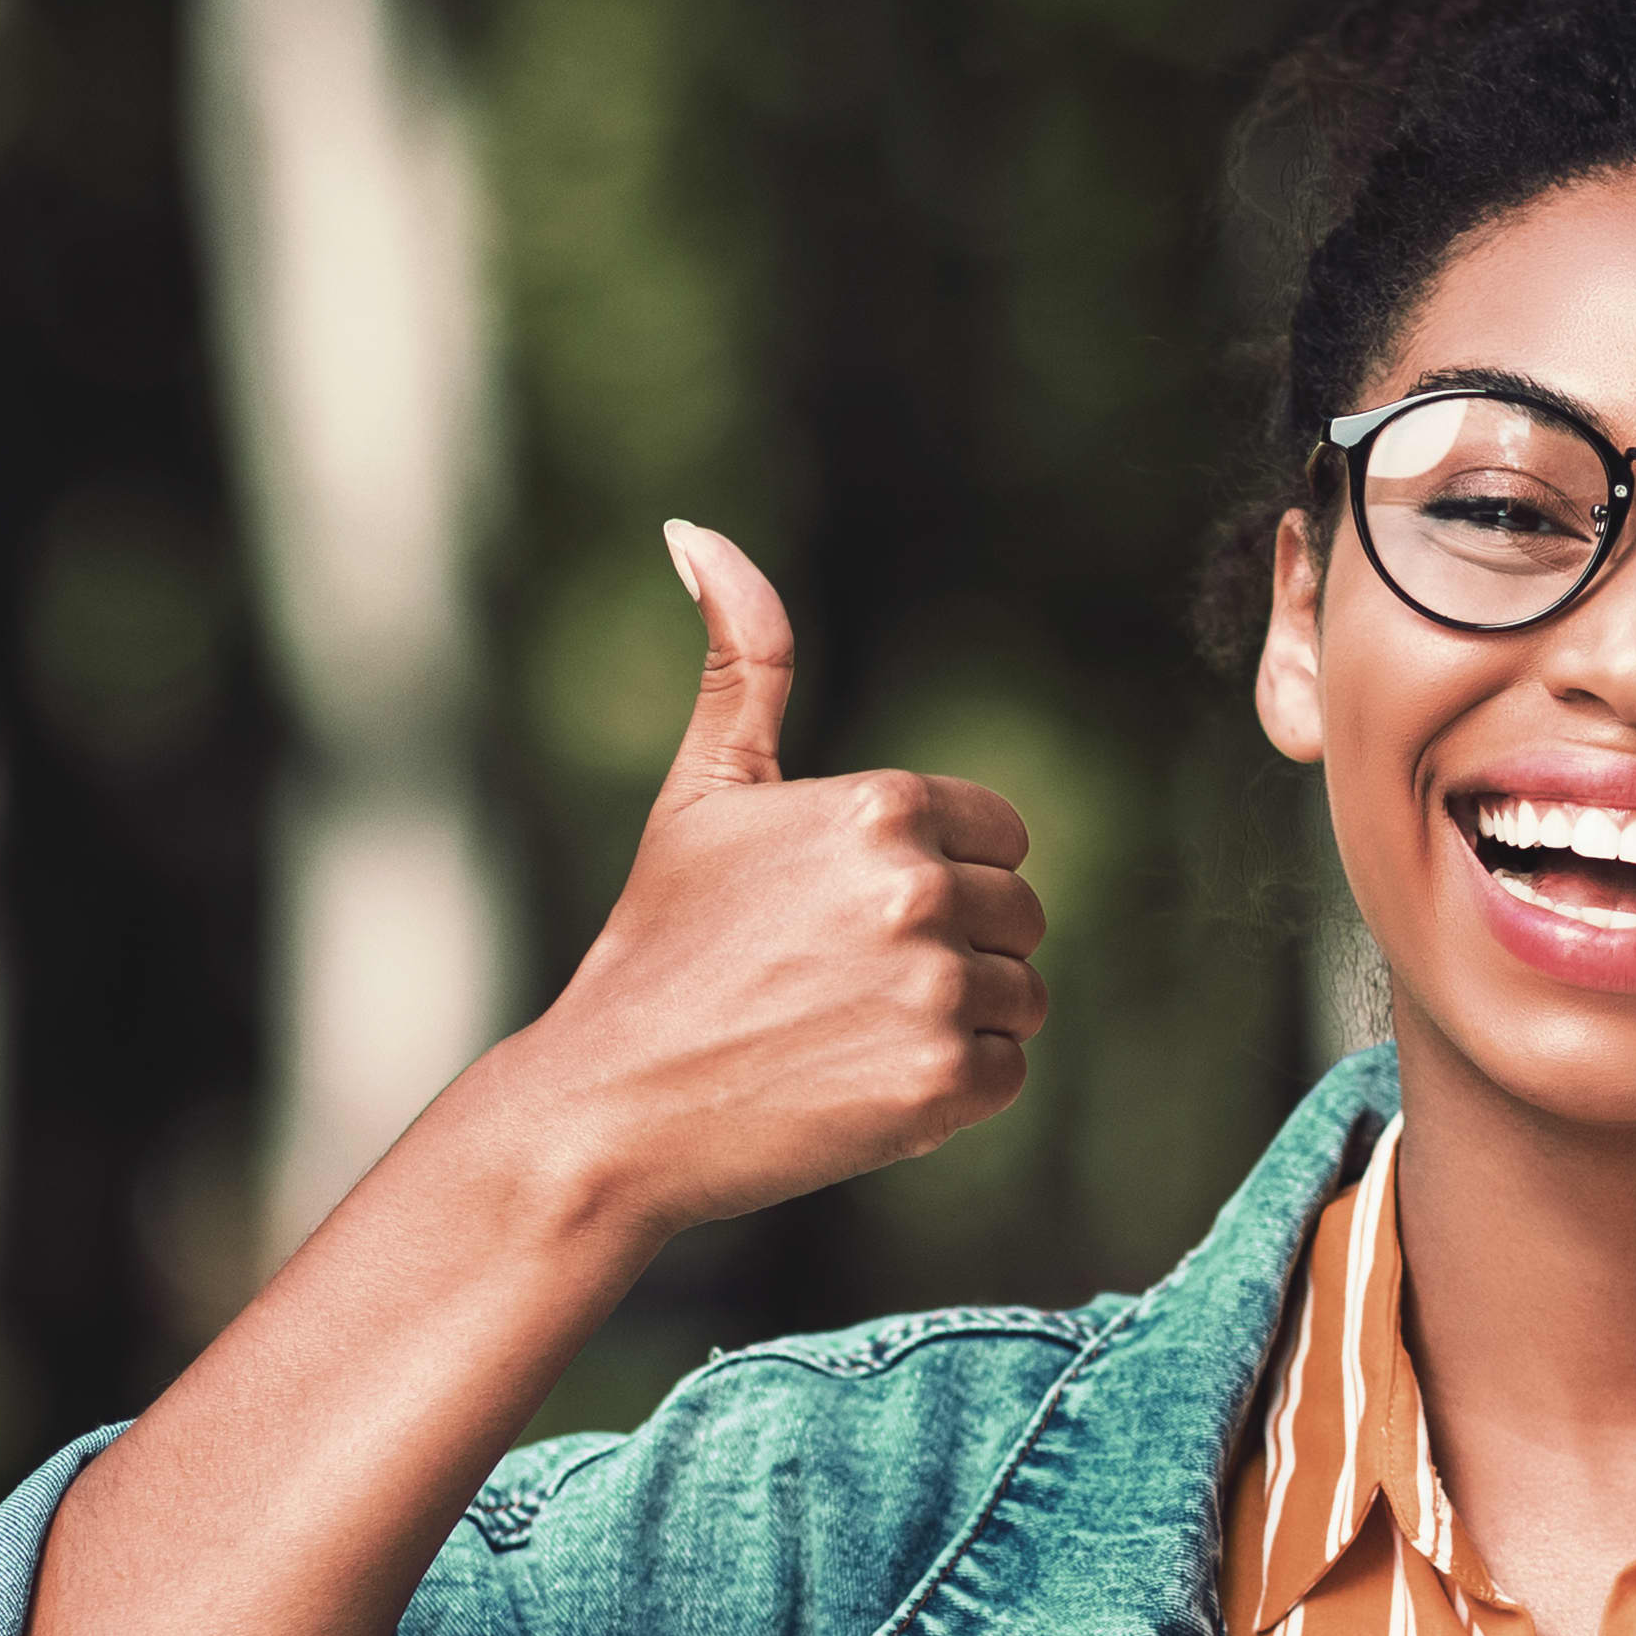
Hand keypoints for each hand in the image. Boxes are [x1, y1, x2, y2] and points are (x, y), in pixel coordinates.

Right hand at [513, 521, 1047, 1243]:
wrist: (613, 1104)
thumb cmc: (658, 944)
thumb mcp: (701, 791)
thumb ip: (742, 662)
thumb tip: (694, 531)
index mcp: (881, 806)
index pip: (1000, 834)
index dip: (939, 876)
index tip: (852, 916)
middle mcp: (919, 889)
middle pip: (1020, 915)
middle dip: (953, 950)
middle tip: (841, 984)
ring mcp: (934, 990)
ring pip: (1022, 997)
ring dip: (957, 1021)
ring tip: (847, 1033)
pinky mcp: (941, 1084)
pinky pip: (1009, 1073)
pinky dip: (952, 1091)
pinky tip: (860, 1085)